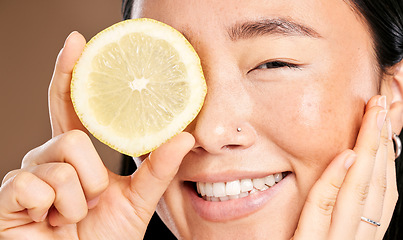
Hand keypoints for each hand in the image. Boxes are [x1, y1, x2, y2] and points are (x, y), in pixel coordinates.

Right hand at [0, 31, 194, 239]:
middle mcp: (48, 159)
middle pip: (71, 137)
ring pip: (58, 164)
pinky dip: (52, 210)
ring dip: (76, 200)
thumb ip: (159, 169)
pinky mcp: (6, 197)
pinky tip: (49, 224)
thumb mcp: (137, 200)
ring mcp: (25, 177)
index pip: (70, 105)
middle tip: (92, 204)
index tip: (77, 41)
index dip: (71, 73)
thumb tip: (186, 135)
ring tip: (72, 218)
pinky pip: (34, 185)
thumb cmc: (106, 239)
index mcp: (77, 155)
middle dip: (91, 178)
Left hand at [292, 95, 398, 239]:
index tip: (383, 126)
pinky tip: (347, 156)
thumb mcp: (322, 238)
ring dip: (367, 153)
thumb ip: (332, 214)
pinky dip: (337, 184)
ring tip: (372, 117)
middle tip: (381, 106)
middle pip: (375, 188)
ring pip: (359, 196)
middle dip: (380, 144)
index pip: (381, 195)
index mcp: (356, 238)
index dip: (385, 159)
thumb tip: (342, 172)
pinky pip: (323, 212)